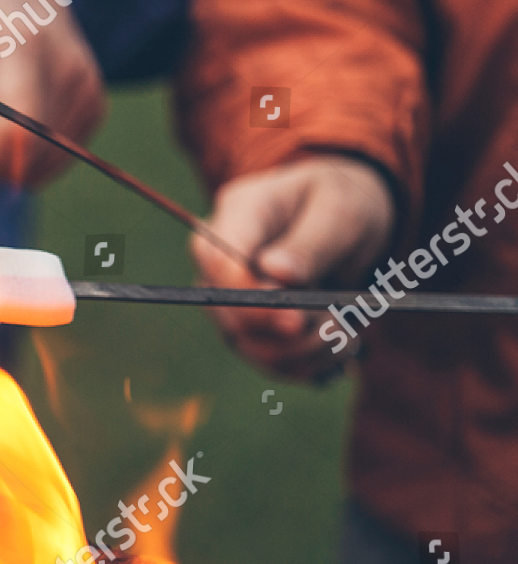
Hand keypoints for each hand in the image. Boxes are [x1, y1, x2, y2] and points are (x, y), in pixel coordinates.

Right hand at [192, 155, 395, 379]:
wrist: (348, 221)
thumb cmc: (341, 202)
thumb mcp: (341, 209)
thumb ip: (310, 241)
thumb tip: (276, 273)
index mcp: (238, 215)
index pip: (215, 259)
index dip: (245, 295)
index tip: (294, 317)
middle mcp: (220, 260)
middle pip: (226, 310)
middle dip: (286, 329)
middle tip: (337, 323)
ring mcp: (230, 297)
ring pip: (247, 344)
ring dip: (304, 349)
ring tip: (343, 326)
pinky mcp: (249, 328)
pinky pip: (270, 361)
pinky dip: (310, 361)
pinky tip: (337, 338)